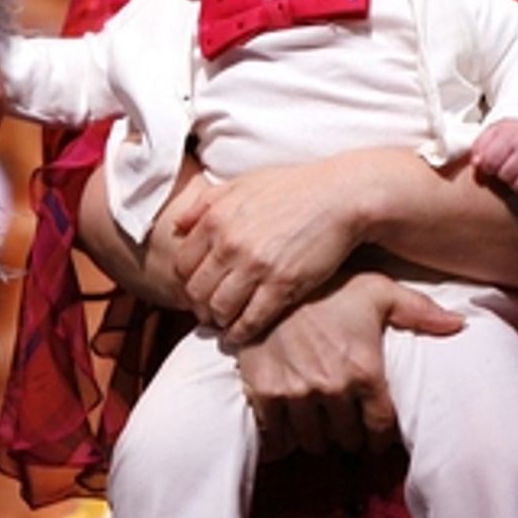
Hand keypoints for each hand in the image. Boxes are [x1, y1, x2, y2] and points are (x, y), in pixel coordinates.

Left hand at [170, 156, 364, 343]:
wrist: (340, 197)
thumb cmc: (293, 189)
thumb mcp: (242, 184)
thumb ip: (205, 203)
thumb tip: (177, 226)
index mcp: (216, 219)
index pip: (182, 265)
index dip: (187, 281)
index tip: (198, 288)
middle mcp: (230, 244)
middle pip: (196, 291)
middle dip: (199, 305)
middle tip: (208, 311)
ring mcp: (256, 266)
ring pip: (219, 309)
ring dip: (218, 321)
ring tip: (225, 322)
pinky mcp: (282, 285)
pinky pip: (250, 320)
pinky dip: (241, 332)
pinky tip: (242, 333)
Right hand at [235, 272, 463, 457]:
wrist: (271, 279)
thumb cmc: (329, 285)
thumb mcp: (378, 291)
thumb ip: (419, 311)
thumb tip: (459, 325)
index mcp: (364, 370)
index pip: (380, 427)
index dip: (379, 436)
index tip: (375, 436)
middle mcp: (332, 388)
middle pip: (346, 438)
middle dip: (348, 437)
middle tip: (346, 429)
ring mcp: (296, 393)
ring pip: (313, 442)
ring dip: (318, 439)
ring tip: (320, 429)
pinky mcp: (264, 393)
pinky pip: (277, 437)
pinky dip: (283, 440)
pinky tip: (288, 432)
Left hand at [471, 119, 517, 199]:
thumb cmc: (511, 136)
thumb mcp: (492, 134)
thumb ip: (480, 147)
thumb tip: (476, 163)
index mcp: (510, 136)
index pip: (491, 160)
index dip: (487, 167)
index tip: (491, 165)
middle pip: (507, 174)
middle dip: (502, 175)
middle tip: (505, 170)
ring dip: (516, 185)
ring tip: (516, 176)